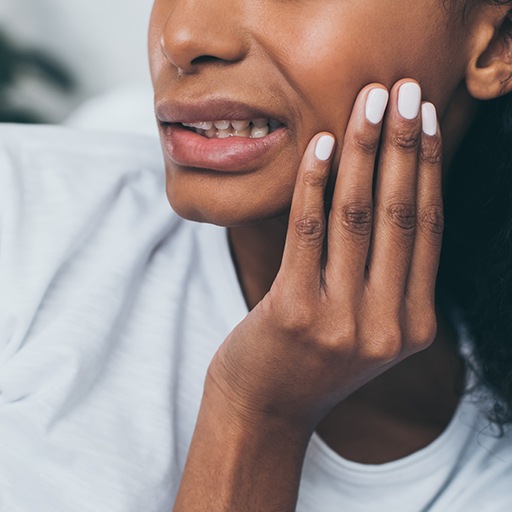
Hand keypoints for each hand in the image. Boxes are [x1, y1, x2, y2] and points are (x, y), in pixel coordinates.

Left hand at [207, 79, 442, 433]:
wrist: (265, 406)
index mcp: (414, 325)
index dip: (429, 166)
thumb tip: (395, 194)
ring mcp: (343, 322)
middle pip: (400, 214)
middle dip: (404, 143)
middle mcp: (388, 325)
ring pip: (358, 216)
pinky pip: (308, 231)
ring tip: (367, 102)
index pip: (427, 228)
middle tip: (403, 89)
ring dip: (363, 151)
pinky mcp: (296, 312)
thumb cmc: (310, 357)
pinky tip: (320, 144)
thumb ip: (387, 276)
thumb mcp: (363, 324)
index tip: (426, 117)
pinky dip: (314, 182)